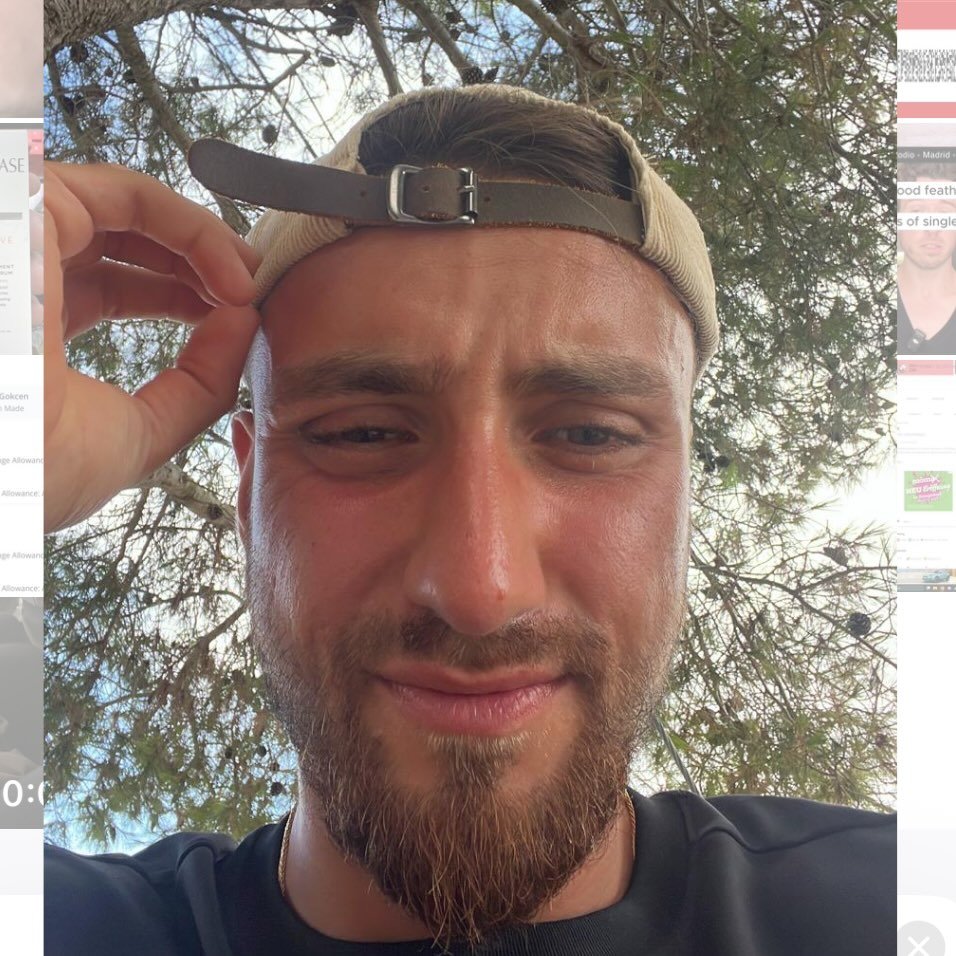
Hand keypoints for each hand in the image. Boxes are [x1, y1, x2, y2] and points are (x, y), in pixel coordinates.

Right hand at [44, 162, 261, 531]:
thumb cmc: (38, 469)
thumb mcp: (139, 431)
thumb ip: (200, 383)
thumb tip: (245, 325)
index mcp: (32, 324)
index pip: (112, 286)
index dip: (180, 294)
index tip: (235, 317)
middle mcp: (24, 273)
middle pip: (123, 239)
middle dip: (199, 261)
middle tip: (252, 291)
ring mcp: (24, 237)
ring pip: (128, 207)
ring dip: (203, 241)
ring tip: (250, 283)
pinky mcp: (32, 206)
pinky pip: (126, 192)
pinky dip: (191, 227)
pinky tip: (234, 275)